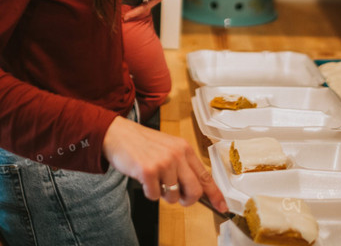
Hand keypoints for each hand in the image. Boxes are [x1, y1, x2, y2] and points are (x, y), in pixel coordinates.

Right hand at [102, 115, 227, 211]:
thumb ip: (183, 165)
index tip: (222, 206)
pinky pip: (155, 196)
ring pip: (174, 196)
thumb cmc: (142, 143)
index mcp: (184, 148)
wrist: (118, 134)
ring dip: (164, 195)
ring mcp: (163, 163)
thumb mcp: (168, 147)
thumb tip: (196, 189)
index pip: (205, 175)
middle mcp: (177, 155)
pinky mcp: (148, 171)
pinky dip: (149, 192)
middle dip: (187, 200)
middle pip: (195, 191)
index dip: (215, 194)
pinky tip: (144, 178)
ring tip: (155, 180)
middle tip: (178, 198)